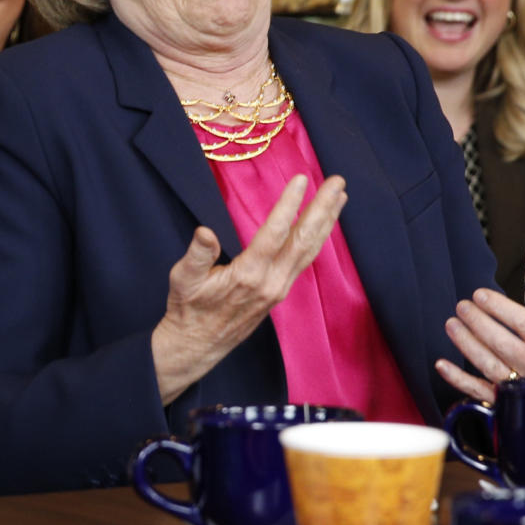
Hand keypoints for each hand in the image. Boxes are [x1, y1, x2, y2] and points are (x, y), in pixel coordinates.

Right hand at [150, 173, 347, 400]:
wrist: (198, 345)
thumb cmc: (188, 309)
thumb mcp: (183, 280)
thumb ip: (196, 256)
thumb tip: (205, 232)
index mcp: (248, 275)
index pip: (274, 234)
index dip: (288, 205)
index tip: (301, 180)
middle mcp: (271, 281)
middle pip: (303, 240)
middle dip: (322, 209)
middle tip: (337, 181)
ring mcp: (280, 287)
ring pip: (310, 250)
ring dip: (327, 221)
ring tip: (341, 195)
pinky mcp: (281, 291)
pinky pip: (305, 260)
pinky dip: (318, 238)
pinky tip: (325, 224)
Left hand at [436, 263, 524, 402]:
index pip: (524, 324)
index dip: (500, 309)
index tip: (480, 295)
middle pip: (503, 344)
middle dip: (479, 324)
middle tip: (462, 307)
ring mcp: (520, 387)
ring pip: (489, 366)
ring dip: (467, 345)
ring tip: (452, 325)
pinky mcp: (505, 402)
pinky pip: (479, 391)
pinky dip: (459, 380)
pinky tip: (443, 364)